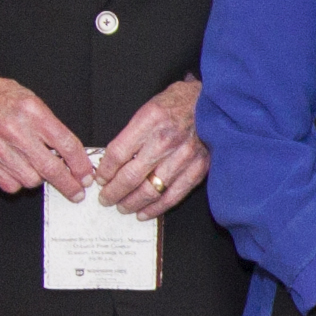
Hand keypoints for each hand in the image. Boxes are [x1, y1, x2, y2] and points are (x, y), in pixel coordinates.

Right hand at [0, 75, 98, 199]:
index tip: (86, 176)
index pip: (66, 145)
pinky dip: (18, 182)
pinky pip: (11, 185)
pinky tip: (18, 169)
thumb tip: (73, 156)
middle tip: (76, 192)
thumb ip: (52, 128)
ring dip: (39, 179)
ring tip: (36, 167)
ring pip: (31, 180)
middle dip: (68, 185)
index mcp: (32, 112)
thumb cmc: (3, 98)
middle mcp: (15, 131)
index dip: (80, 165)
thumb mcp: (33, 102)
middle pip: (51, 169)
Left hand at [93, 78, 207, 216]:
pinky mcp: (198, 169)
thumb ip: (132, 133)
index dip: (105, 170)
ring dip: (131, 202)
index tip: (100, 179)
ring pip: (150, 190)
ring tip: (121, 206)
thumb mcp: (150, 107)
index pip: (118, 153)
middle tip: (105, 199)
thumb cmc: (179, 104)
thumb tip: (111, 161)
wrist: (215, 102)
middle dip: (113, 192)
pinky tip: (143, 213)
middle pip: (131, 176)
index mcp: (150, 120)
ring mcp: (184, 157)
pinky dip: (156, 208)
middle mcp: (166, 140)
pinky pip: (173, 196)